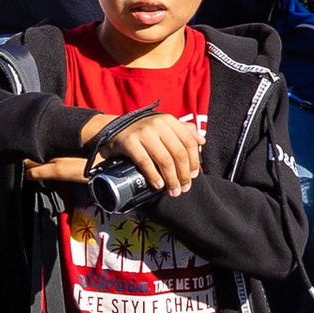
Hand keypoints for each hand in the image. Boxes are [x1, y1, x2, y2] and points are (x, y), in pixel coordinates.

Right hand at [80, 108, 201, 197]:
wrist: (111, 128)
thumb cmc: (141, 130)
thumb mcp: (162, 126)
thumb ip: (182, 131)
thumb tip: (202, 141)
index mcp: (169, 121)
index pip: (189, 142)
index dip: (194, 161)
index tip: (194, 176)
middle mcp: (158, 124)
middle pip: (178, 153)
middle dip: (183, 174)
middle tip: (184, 188)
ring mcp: (143, 133)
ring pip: (165, 160)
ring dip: (171, 179)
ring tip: (173, 191)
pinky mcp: (129, 142)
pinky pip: (145, 162)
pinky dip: (154, 176)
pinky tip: (158, 185)